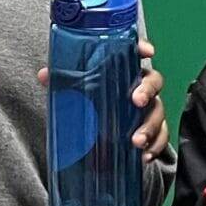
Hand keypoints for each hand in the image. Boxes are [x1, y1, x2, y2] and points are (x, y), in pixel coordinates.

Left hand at [38, 39, 169, 160]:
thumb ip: (63, 82)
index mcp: (124, 70)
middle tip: (136, 101)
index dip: (143, 48)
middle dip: (147, 90)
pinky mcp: (152, 131)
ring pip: (158, 112)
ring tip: (136, 141)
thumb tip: (44, 76)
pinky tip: (144, 157)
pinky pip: (161, 137)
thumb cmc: (92, 101)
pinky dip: (155, 147)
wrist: (101, 133)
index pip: (136, 54)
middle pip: (153, 82)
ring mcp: (148, 109)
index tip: (147, 52)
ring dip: (150, 126)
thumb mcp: (76, 91)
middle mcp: (140, 87)